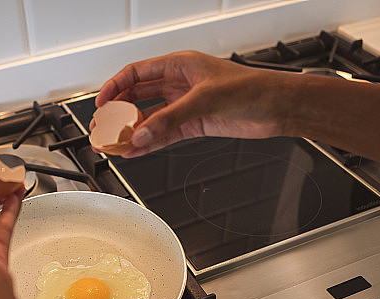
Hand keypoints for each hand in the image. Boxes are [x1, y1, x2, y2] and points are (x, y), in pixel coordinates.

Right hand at [95, 50, 379, 168]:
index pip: (136, 73)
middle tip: (101, 128)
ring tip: (113, 145)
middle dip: (118, 112)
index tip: (100, 104)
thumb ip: (171, 119)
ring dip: (131, 132)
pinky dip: (149, 144)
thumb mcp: (206, 100)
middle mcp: (179, 85)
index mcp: (179, 65)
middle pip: (138, 97)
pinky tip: (136, 152)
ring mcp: (185, 106)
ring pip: (149, 119)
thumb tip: (142, 135)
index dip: (115, 87)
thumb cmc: (252, 89)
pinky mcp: (194, 125)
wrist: (278, 108)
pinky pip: (164, 135)